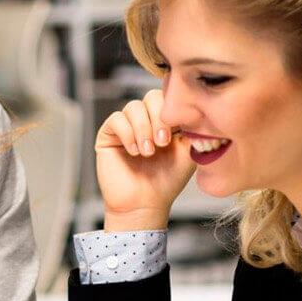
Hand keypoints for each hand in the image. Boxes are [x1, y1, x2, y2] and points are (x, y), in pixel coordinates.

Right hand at [93, 89, 193, 231]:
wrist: (145, 203)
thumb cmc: (167, 180)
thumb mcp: (188, 151)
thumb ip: (192, 128)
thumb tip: (193, 109)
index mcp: (166, 120)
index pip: (170, 97)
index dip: (174, 111)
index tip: (178, 134)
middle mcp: (146, 119)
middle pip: (151, 97)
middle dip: (159, 118)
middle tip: (163, 142)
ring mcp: (126, 125)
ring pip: (133, 107)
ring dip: (143, 129)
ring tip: (148, 152)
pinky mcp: (108, 134)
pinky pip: (116, 119)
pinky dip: (127, 134)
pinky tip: (134, 152)